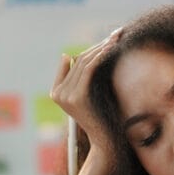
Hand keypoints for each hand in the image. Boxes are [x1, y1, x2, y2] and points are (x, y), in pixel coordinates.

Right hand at [50, 29, 122, 157]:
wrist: (104, 140)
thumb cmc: (101, 117)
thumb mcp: (90, 95)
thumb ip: (83, 78)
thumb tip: (71, 55)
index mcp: (56, 92)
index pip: (73, 62)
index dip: (91, 47)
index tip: (109, 38)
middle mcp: (57, 94)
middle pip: (79, 60)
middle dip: (99, 45)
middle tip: (117, 34)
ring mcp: (65, 96)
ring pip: (84, 62)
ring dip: (102, 47)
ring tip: (117, 38)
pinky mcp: (76, 97)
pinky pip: (88, 70)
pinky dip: (100, 57)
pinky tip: (112, 48)